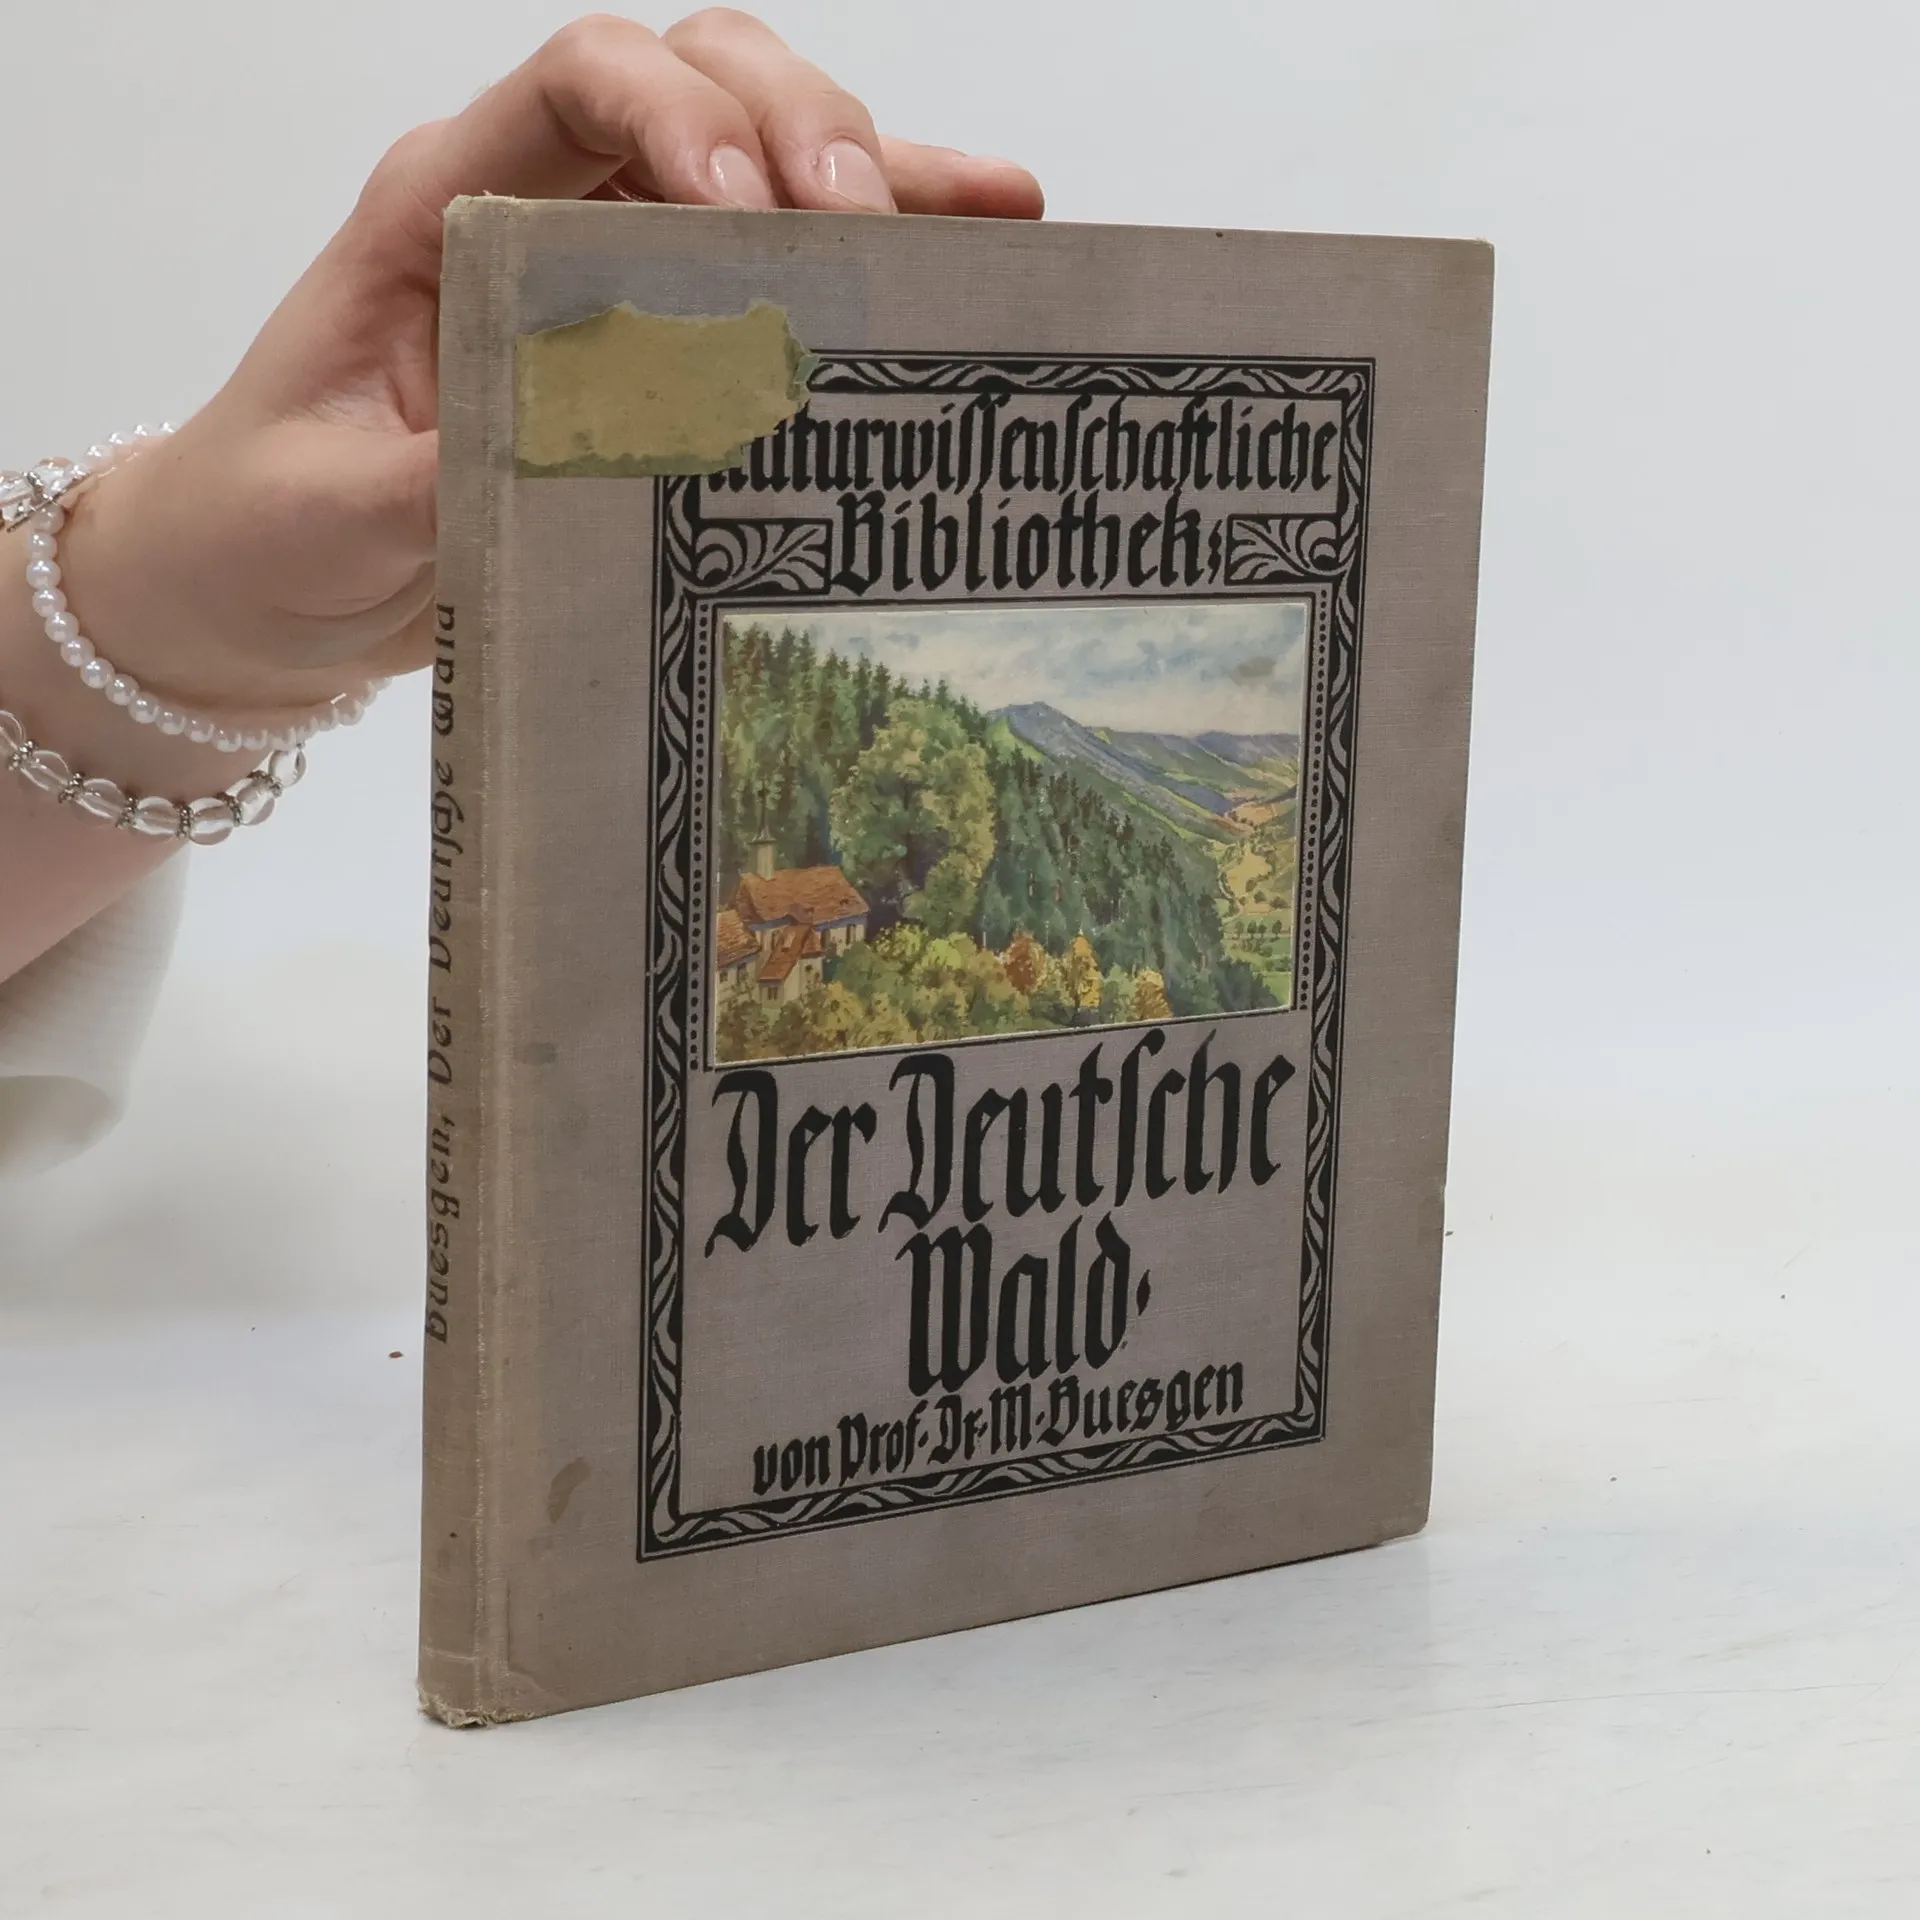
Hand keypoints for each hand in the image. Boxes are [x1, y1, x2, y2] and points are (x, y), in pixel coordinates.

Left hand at [70, 9, 1042, 719]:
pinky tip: (978, 244)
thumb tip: (595, 446)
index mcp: (443, 207)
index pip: (577, 88)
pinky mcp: (664, 340)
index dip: (679, 122)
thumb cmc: (269, 530)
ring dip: (877, 173)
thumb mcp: (331, 509)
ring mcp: (614, 267)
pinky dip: (886, 247)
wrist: (263, 587)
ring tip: (984, 216)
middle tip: (858, 233)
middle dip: (796, 130)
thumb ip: (443, 471)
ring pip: (766, 155)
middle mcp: (542, 206)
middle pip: (698, 82)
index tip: (745, 224)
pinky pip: (788, 267)